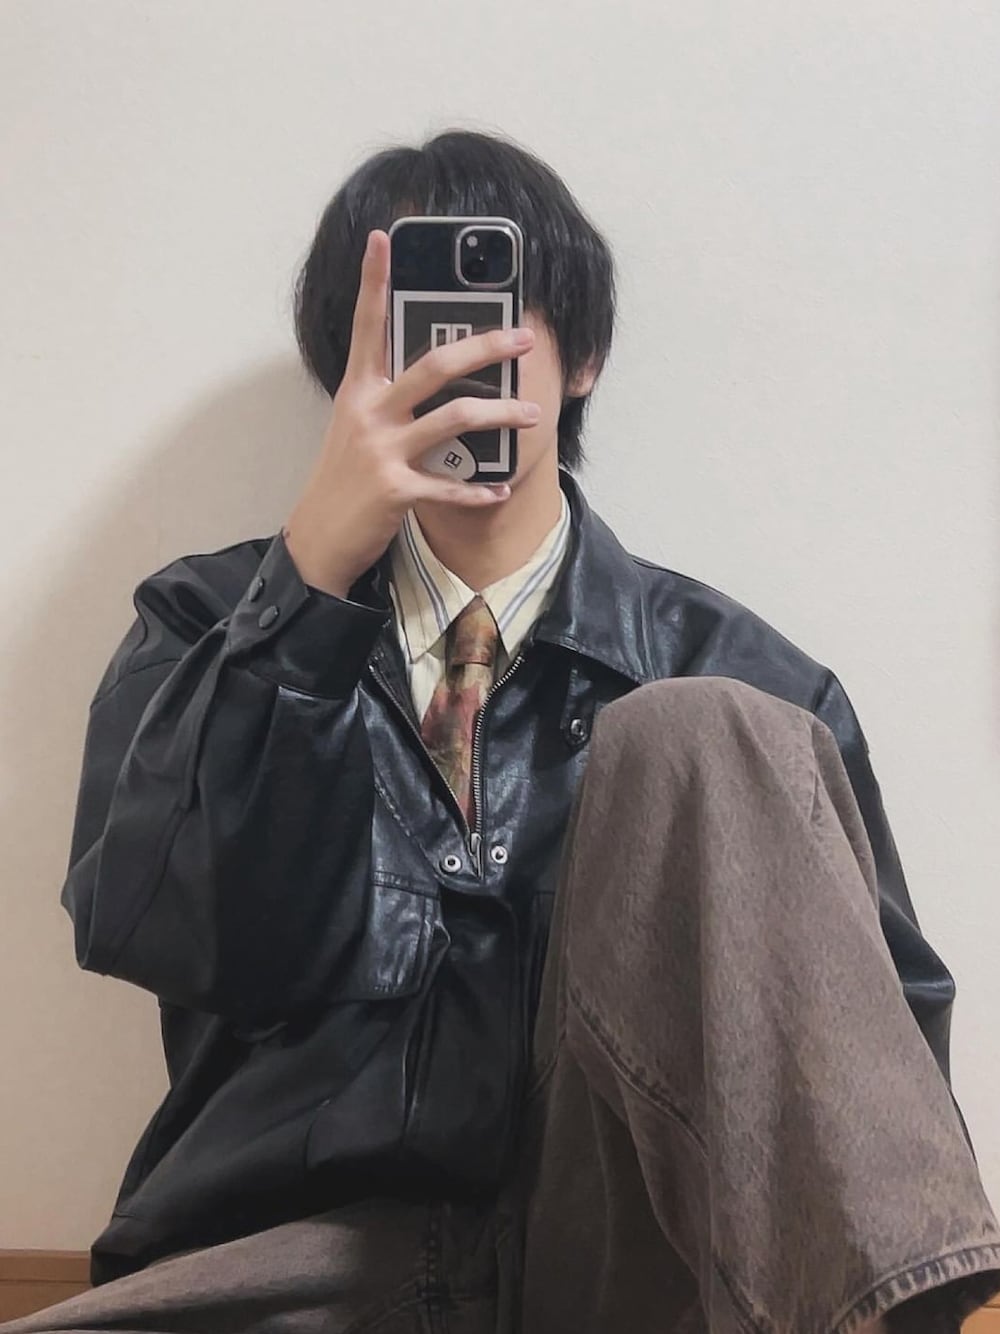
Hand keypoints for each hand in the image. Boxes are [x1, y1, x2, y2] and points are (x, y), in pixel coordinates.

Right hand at [282, 229, 537, 598]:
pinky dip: (480, 489)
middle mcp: (368, 413)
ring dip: (502, 414)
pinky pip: (451, 486)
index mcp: (357, 391)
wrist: (319, 539)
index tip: (382, 238)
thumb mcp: (355, 429)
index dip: (373, 281)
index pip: (367, 326)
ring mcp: (381, 451)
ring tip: (532, 415)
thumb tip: (436, 377)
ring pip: (454, 418)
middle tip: (524, 340)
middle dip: (485, 348)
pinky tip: (501, 488)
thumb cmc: (344, 480)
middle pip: (434, 365)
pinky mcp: (396, 491)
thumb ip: (387, 399)